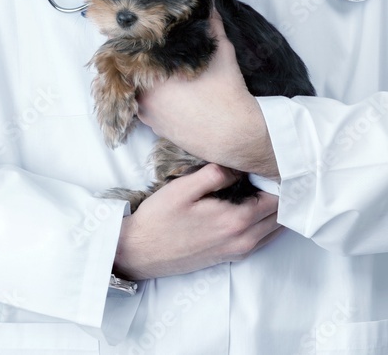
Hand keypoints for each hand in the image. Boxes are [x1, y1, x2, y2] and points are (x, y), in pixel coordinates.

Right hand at [113, 164, 282, 280]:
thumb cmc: (158, 219)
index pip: (277, 197)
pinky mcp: (231, 256)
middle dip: (280, 194)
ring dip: (275, 210)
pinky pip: (262, 239)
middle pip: (281, 214)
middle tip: (266, 174)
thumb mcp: (182, 189)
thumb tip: (239, 166)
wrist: (141, 251)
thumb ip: (214, 174)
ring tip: (261, 189)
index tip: (265, 165)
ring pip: (275, 229)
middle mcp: (244, 239)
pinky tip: (250, 208)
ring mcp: (239, 250)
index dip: (276, 179)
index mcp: (235, 220)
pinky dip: (266, 223)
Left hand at [137, 10, 278, 178]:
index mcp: (154, 76)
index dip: (136, 43)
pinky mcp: (154, 128)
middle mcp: (144, 96)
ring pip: (136, 91)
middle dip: (140, 63)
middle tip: (151, 53)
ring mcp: (147, 114)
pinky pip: (144, 108)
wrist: (235, 135)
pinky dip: (150, 99)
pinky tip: (164, 92)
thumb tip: (209, 4)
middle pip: (131, 73)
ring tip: (158, 71)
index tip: (143, 35)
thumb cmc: (227, 93)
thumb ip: (211, 27)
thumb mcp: (221, 54)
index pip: (132, 54)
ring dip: (143, 82)